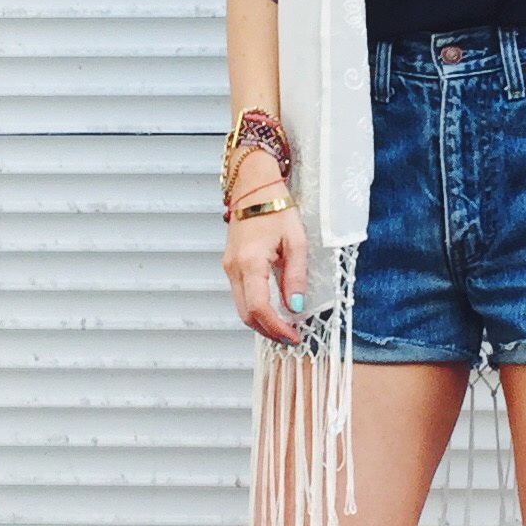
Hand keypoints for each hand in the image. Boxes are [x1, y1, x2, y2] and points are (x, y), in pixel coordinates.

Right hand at [224, 188, 307, 344]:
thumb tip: (295, 307)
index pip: (259, 309)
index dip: (276, 328)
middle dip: (268, 331)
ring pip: (241, 307)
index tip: (293, 336)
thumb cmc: (277, 209)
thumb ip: (295, 277)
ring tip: (285, 326)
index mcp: (250, 263)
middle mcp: (234, 268)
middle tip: (291, 337)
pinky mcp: (230, 265)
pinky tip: (273, 309)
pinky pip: (241, 295)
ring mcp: (229, 267)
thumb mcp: (296, 242)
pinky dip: (256, 308)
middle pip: (246, 314)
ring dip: (261, 321)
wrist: (254, 188)